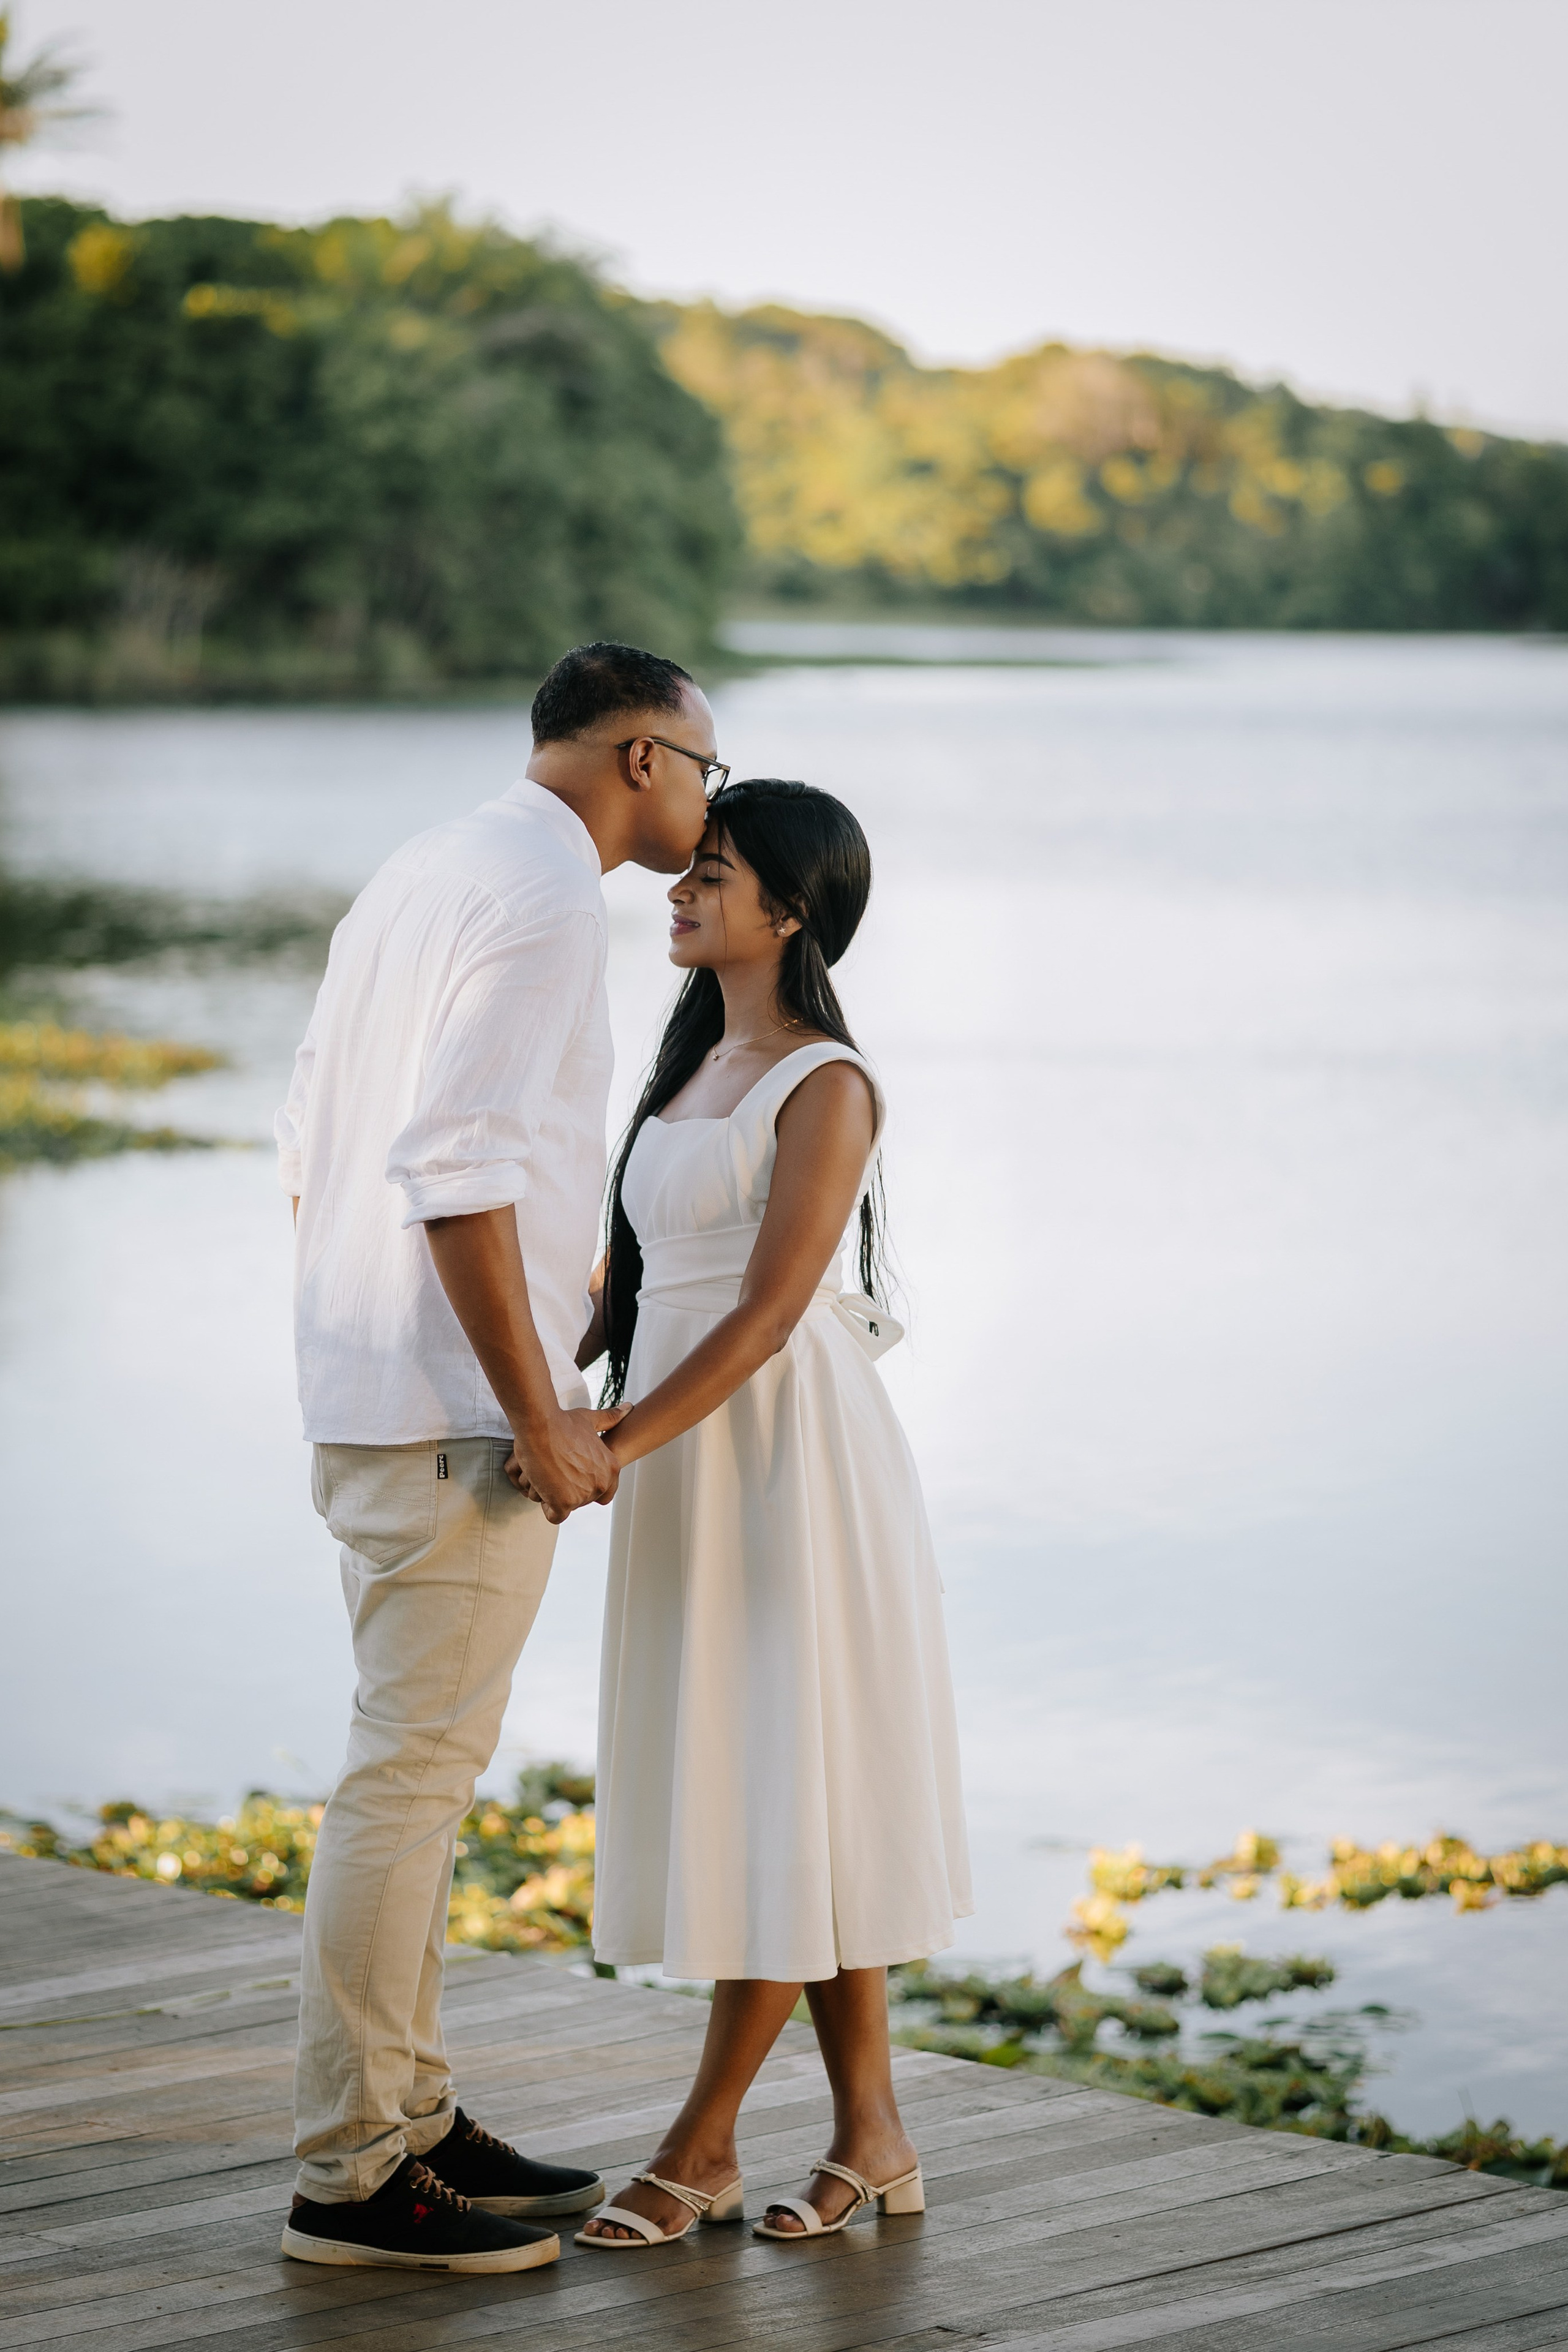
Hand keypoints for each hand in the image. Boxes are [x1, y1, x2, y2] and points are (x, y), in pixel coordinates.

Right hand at [506, 1407, 625, 1520]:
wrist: (540, 1426)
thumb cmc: (562, 1422)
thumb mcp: (591, 1419)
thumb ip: (611, 1419)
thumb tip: (629, 1408)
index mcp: (611, 1469)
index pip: (604, 1494)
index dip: (585, 1485)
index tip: (573, 1472)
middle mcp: (600, 1484)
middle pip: (582, 1500)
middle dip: (567, 1489)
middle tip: (556, 1468)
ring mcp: (583, 1496)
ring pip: (565, 1506)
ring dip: (554, 1494)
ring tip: (548, 1471)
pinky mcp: (563, 1504)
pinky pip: (554, 1515)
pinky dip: (546, 1504)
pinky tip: (544, 1484)